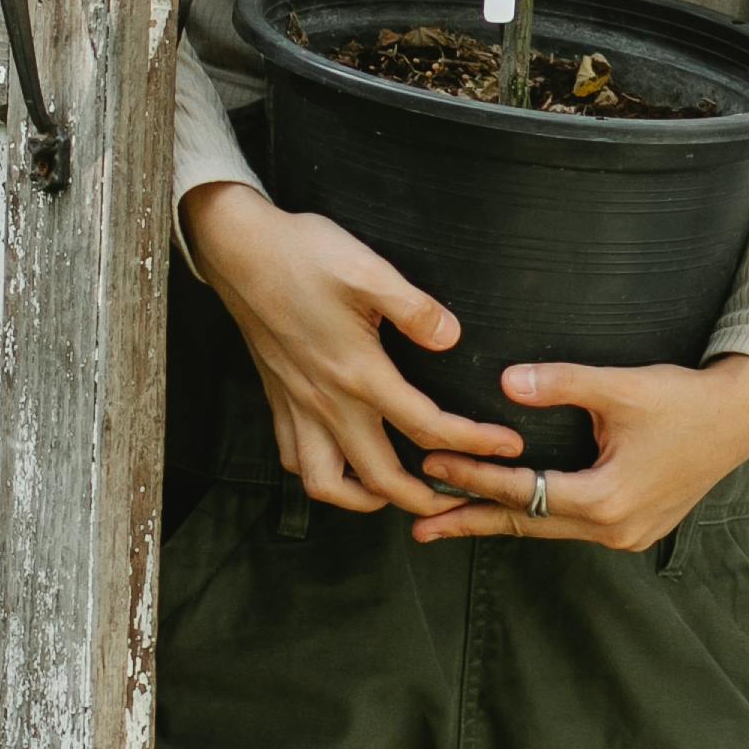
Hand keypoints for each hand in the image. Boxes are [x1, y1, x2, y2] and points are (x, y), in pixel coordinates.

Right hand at [181, 182, 522, 516]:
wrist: (239, 250)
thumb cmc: (303, 254)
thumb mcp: (367, 270)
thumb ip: (415, 309)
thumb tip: (452, 339)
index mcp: (359, 373)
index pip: (426, 427)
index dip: (474, 442)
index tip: (508, 447)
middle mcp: (327, 401)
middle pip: (380, 477)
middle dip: (423, 499)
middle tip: (456, 498)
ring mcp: (298, 405)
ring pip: (327, 483)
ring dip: (364, 498)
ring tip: (394, 491)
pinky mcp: (278, 399)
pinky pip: (295, 459)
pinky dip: (322, 475)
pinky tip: (341, 462)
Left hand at [414, 349, 748, 553]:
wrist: (741, 418)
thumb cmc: (684, 399)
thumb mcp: (622, 387)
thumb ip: (562, 383)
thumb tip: (506, 381)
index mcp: (606, 499)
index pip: (522, 491)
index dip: (474, 477)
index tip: (432, 466)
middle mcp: (614, 529)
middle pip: (526, 524)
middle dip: (471, 521)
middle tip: (417, 524)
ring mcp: (626, 535)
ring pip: (546, 529)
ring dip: (500, 520)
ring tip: (450, 521)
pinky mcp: (634, 528)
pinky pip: (570, 526)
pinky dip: (535, 516)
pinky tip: (509, 510)